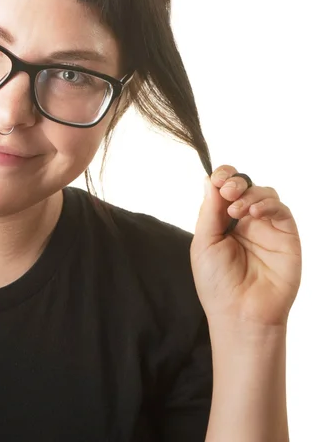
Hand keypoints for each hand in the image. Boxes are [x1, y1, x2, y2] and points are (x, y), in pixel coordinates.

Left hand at [191, 165, 301, 328]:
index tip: (216, 177)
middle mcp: (246, 222)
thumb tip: (209, 180)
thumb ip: (209, 211)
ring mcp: (267, 229)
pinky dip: (267, 204)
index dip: (222, 177)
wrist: (240, 313)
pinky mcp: (286, 237)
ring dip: (249, 193)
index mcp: (223, 222)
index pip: (224, 190)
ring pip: (264, 193)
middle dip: (235, 181)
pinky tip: (253, 213)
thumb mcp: (204, 242)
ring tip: (236, 209)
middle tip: (226, 189)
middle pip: (245, 186)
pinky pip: (281, 210)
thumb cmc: (217, 283)